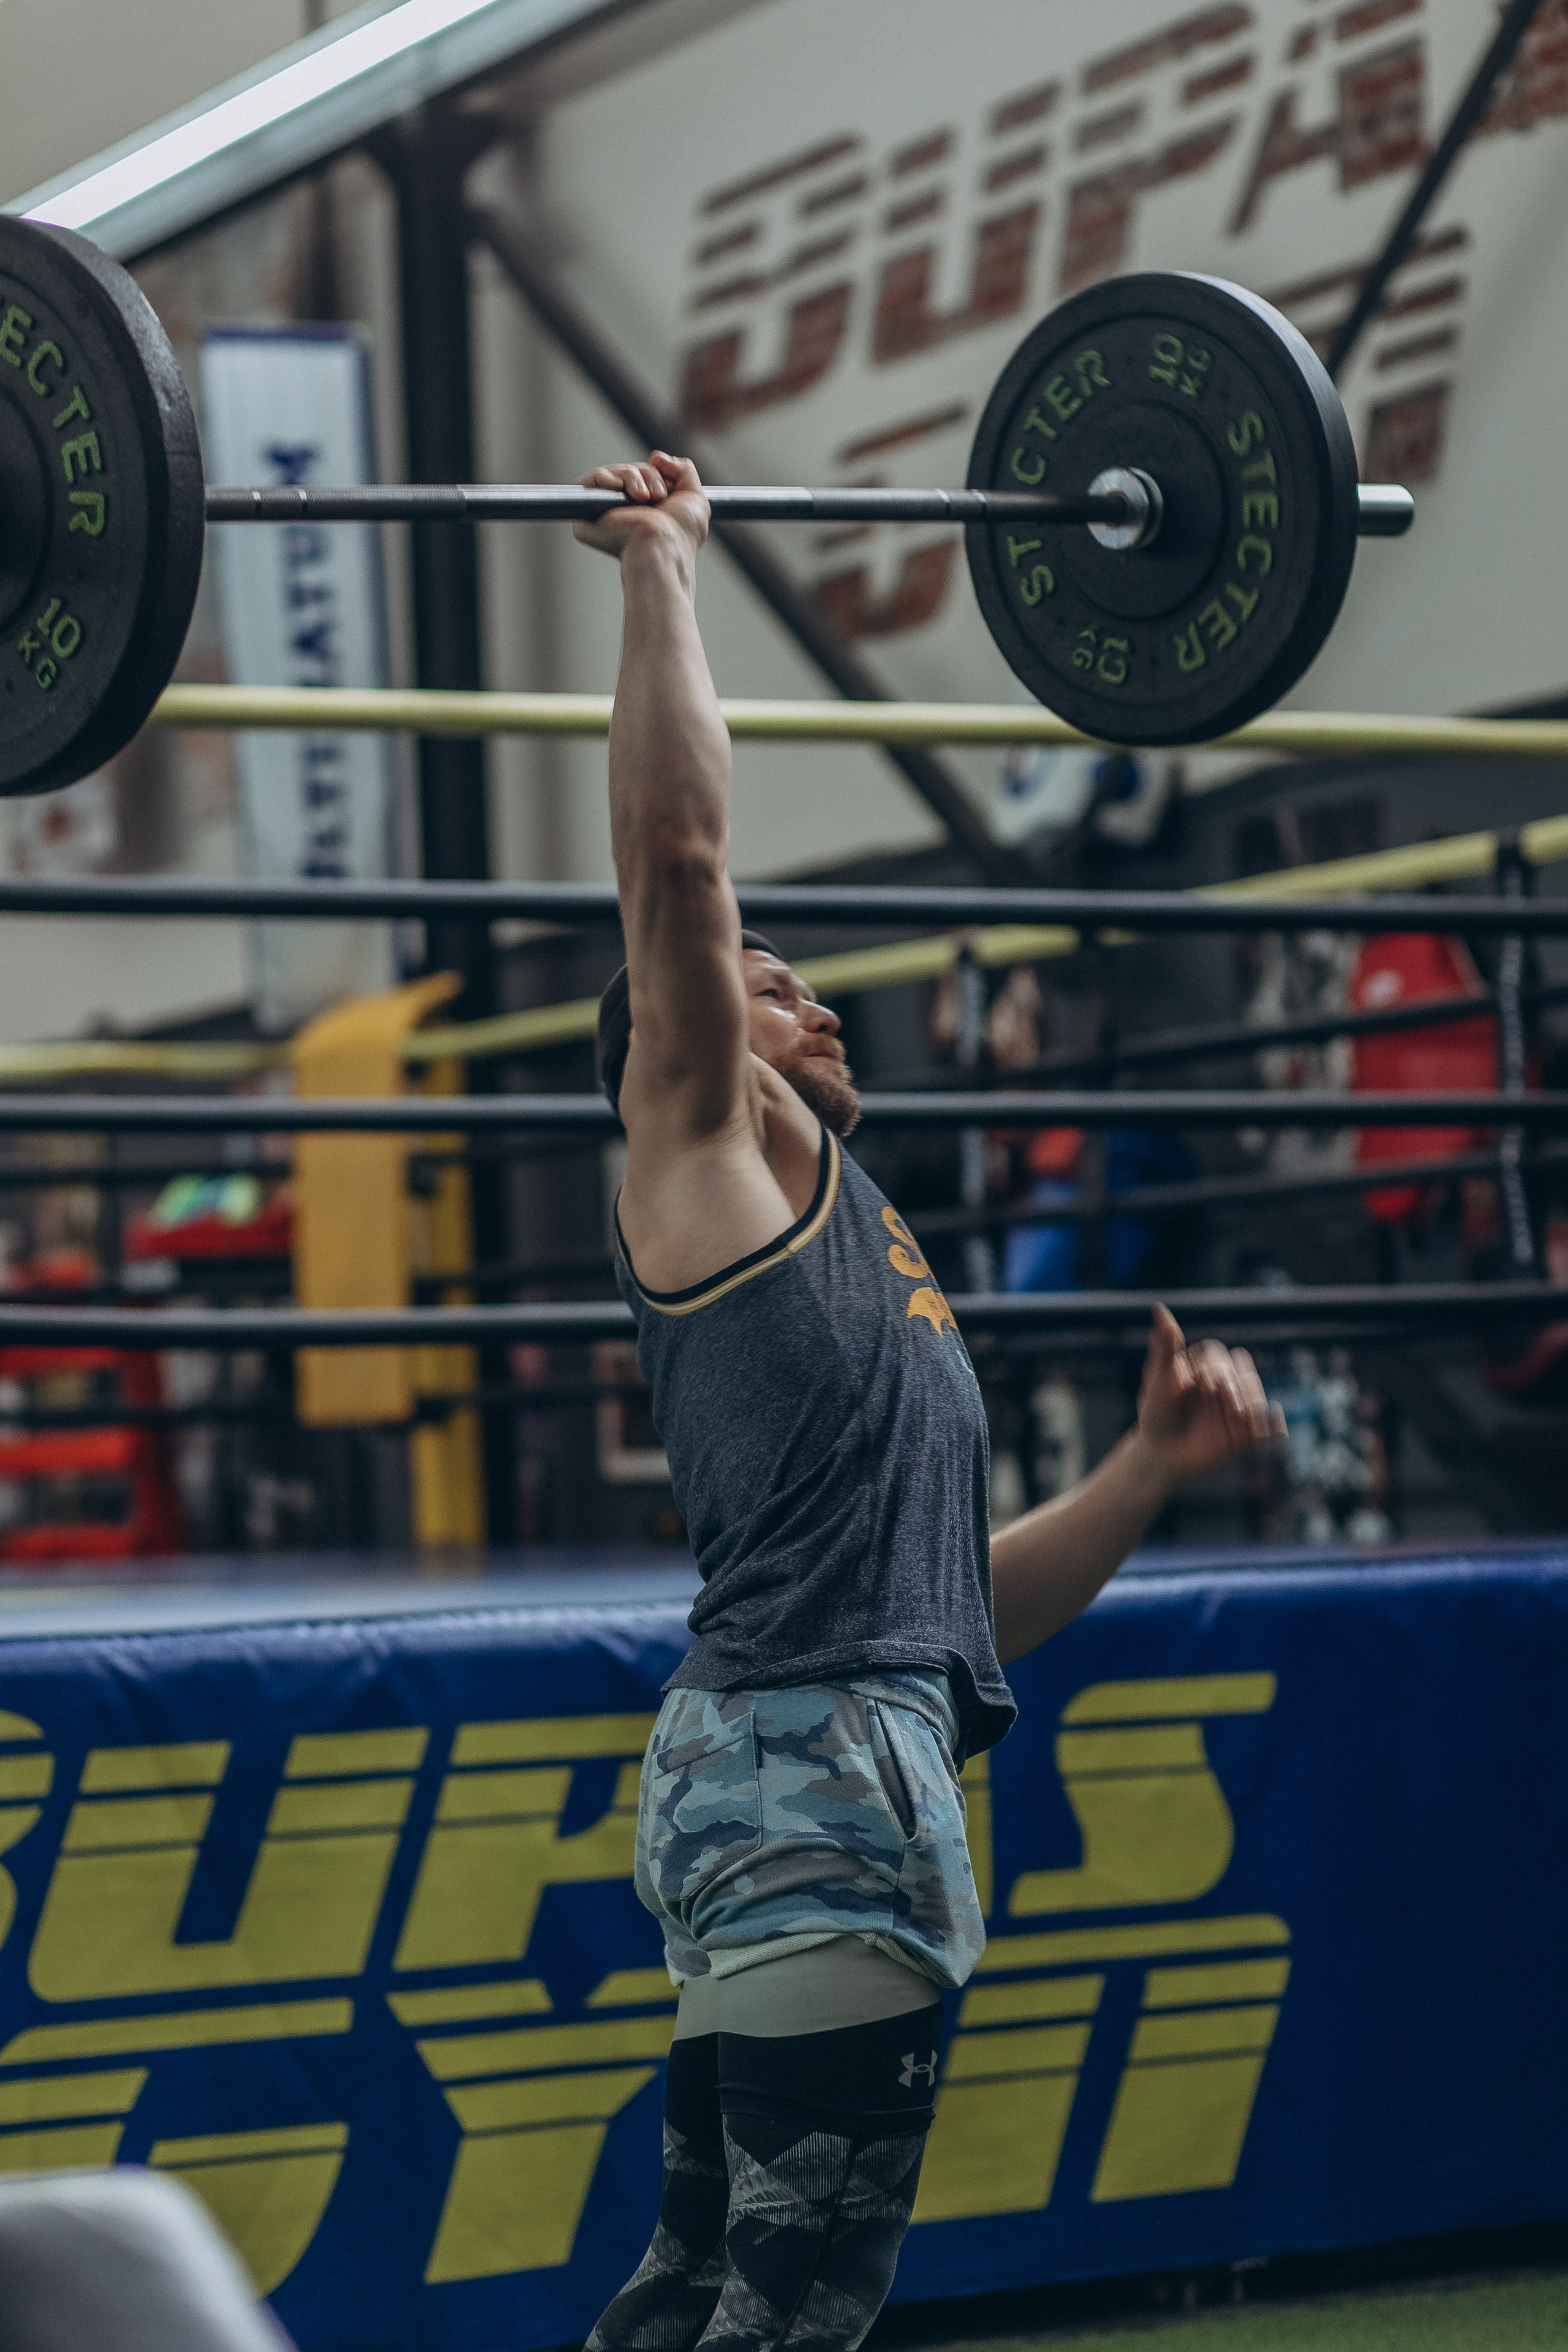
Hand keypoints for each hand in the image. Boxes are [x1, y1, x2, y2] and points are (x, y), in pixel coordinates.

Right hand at [572, 452, 708, 559]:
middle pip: (631, 471)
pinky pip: (593, 479)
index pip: (645, 476)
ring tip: (644, 498)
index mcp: (645, 510)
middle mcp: (624, 512)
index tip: (669, 493)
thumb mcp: (694, 495)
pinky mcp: (587, 513)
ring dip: (634, 477)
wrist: (662, 545)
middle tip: (657, 497)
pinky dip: (609, 478)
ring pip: (615, 472)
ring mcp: (604, 512)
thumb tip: (655, 456)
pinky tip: (622, 490)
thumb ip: (683, 469)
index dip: (658, 476)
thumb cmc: (680, 532)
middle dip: (648, 475)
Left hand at [1136, 1303, 1283, 1485]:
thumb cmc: (1155, 1414)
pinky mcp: (1246, 1435)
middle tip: (1218, 1394)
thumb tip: (1158, 1307)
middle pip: (1242, 1371)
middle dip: (1233, 1382)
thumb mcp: (1158, 1380)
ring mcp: (1237, 1409)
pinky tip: (1276, 1423)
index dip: (1213, 1365)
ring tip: (1236, 1415)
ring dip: (1250, 1402)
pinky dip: (1276, 1427)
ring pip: (1256, 1397)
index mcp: (1205, 1367)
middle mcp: (1225, 1385)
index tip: (1199, 1382)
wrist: (1160, 1454)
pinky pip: (1270, 1431)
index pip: (1218, 1354)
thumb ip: (1164, 1348)